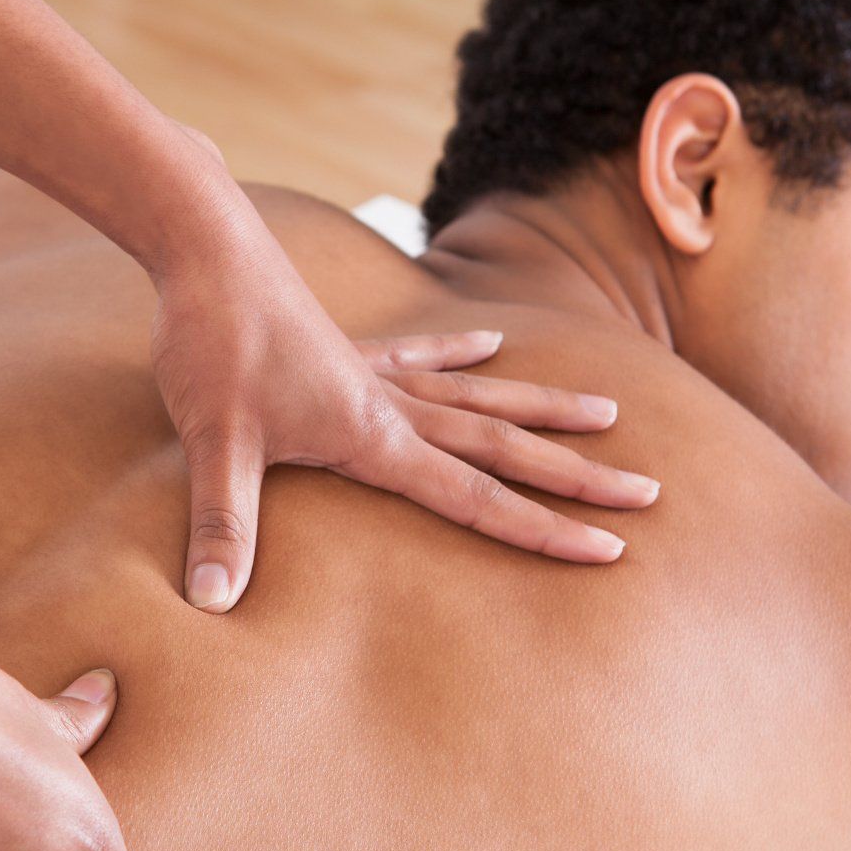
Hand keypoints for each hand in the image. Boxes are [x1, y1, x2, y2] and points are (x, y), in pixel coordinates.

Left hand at [148, 246, 658, 611]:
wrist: (204, 248)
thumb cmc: (210, 346)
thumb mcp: (214, 444)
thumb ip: (223, 524)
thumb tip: (211, 601)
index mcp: (373, 434)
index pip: (475, 495)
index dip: (542, 529)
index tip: (607, 548)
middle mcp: (391, 404)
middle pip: (502, 444)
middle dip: (574, 475)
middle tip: (646, 490)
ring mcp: (374, 372)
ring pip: (479, 397)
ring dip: (542, 409)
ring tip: (606, 413)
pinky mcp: (348, 349)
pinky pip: (421, 358)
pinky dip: (460, 352)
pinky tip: (494, 341)